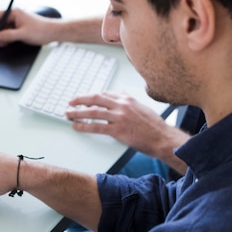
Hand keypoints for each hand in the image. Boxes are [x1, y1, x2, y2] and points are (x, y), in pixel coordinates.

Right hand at [0, 8, 57, 46]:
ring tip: (5, 44)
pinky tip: (9, 43)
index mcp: (13, 13)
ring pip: (2, 30)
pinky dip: (6, 39)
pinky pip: (8, 34)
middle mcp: (13, 17)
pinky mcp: (18, 29)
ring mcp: (15, 23)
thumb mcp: (23, 34)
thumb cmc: (41, 30)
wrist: (52, 33)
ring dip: (2, 37)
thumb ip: (8, 35)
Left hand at [66, 92, 189, 173]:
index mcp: (127, 99)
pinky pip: (96, 127)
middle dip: (80, 100)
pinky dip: (84, 126)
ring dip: (78, 113)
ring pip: (93, 112)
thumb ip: (129, 101)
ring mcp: (119, 117)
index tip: (83, 99)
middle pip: (95, 98)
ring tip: (68, 114)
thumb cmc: (154, 126)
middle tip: (70, 102)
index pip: (104, 94)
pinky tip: (76, 126)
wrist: (163, 138)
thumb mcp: (142, 107)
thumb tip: (121, 92)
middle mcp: (122, 105)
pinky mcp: (118, 131)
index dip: (91, 96)